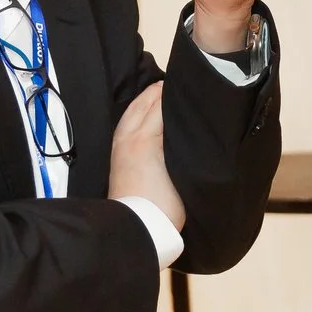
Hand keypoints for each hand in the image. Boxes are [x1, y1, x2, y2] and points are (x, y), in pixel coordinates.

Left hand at [108, 82, 184, 233]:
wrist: (139, 228)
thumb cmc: (164, 203)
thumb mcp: (180, 168)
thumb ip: (180, 139)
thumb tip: (185, 120)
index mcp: (145, 138)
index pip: (162, 103)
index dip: (177, 92)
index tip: (193, 84)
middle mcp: (130, 136)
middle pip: (145, 101)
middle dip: (161, 89)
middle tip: (181, 83)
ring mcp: (121, 144)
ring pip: (134, 109)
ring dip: (148, 97)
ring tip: (165, 91)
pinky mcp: (118, 154)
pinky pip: (128, 120)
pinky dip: (139, 109)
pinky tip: (149, 112)